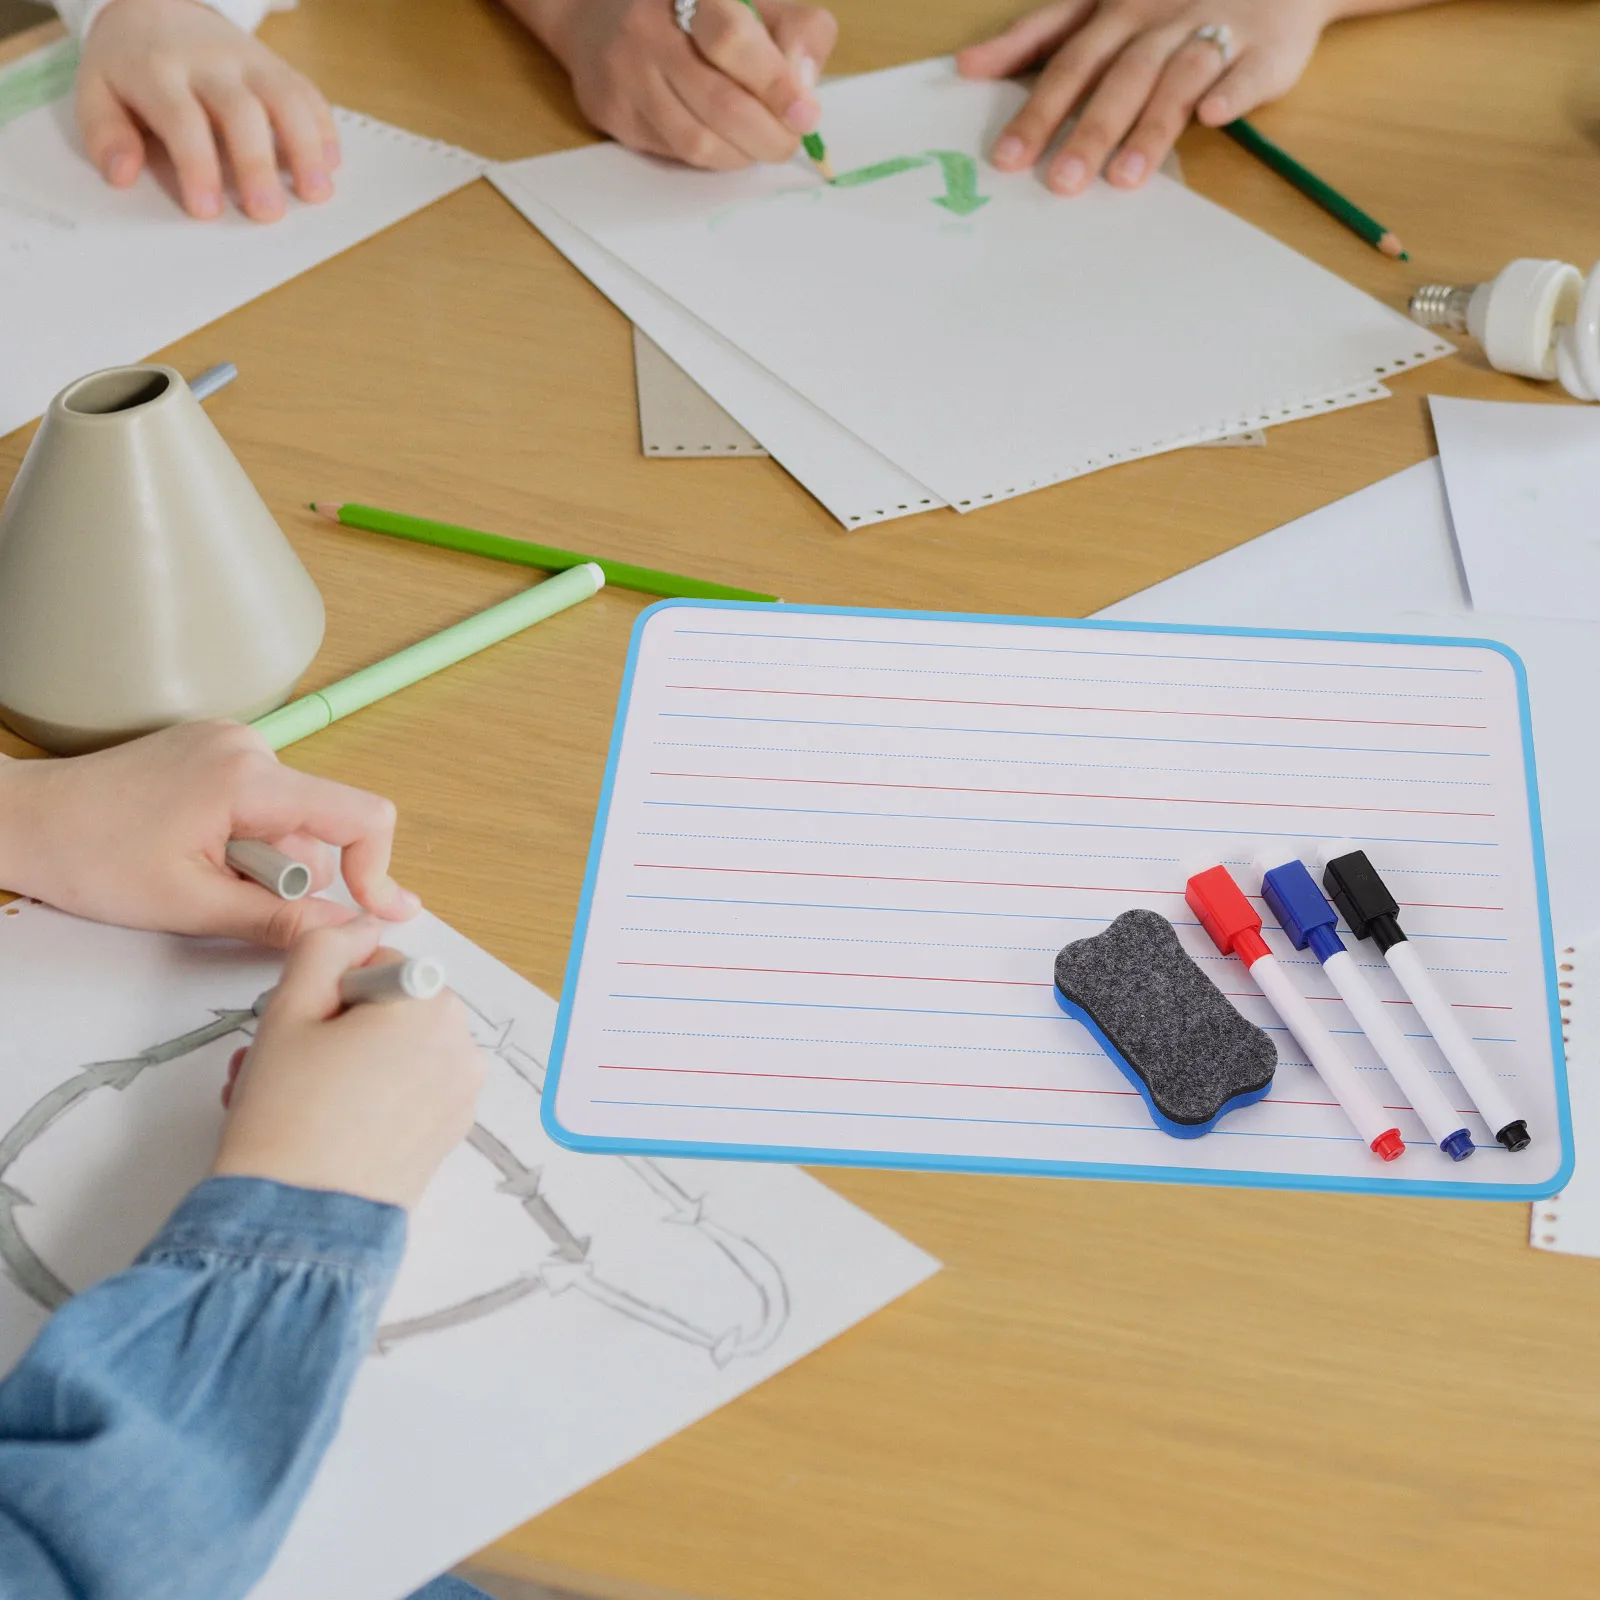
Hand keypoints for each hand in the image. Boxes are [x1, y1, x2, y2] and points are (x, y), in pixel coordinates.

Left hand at [0, 720, 418, 946]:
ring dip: (264, 859)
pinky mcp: (218, 751)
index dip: (376, 870)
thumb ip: (275, 921)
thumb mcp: (187, 905)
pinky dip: (246, 836)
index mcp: (247, 778)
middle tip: (226, 894)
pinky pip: (264, 803)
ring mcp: (232, 743)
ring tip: (199, 869)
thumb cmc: (86, 854)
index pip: (360, 816)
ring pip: (292, 819)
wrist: (25, 819)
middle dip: (288, 875)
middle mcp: (249, 747)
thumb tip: (340, 932)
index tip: (374, 910)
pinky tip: (198, 847)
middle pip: (321, 827)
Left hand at [76, 0, 338, 221]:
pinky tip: (330, 165)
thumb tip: (122, 174)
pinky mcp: (277, 66)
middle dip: (257, 164)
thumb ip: (104, 133)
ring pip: (285, 98)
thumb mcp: (97, 89)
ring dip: (306, 148)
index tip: (207, 210)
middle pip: (241, 110)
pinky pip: (307, 92)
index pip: (182, 118)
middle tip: (268, 213)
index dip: (197, 165)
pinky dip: (324, 129)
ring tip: (317, 194)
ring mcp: (249, 61)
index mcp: (158, 70)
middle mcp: (209, 62)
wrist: (158, 4)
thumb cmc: (131, 64)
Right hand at [215, 920, 485, 1208]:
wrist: (295, 1222)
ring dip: (342, 1064)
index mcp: (433, 1006)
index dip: (330, 991)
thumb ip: (325, 948)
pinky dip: (368, 1097)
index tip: (304, 1027)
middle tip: (286, 1062)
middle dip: (334, 1028)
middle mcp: (461, 1047)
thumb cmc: (288, 1116)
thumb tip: (360, 924)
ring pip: (394, 1053)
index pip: (380, 965)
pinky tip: (322, 1122)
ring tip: (291, 1097)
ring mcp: (460, 1095)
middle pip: (390, 1009)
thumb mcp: (290, 1007)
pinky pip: (407, 1093)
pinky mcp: (448, 1135)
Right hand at [520, 0, 835, 168]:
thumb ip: (794, 32)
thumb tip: (803, 93)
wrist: (600, 17)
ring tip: (759, 142)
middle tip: (789, 140)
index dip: (775, 84)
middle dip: (769, 136)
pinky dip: (714, 156)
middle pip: (721, 104)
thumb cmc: (698, 13)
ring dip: (742, 154)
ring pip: (699, 141)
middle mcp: (650, 28)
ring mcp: (627, 74)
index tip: (805, 114)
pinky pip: (676, 153)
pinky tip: (724, 141)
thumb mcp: (754, 2)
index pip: (734, 40)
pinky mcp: (615, 112)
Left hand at [958, 0, 1332, 194]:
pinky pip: (1248, 70)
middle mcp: (1161, 19)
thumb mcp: (1097, 1)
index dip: (1037, 107)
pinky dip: (1232, 92)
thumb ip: (1035, 34)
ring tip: (1124, 177)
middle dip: (1089, 129)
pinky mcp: (1266, 47)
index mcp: (1117, 11)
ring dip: (1153, 126)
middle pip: (1120, 76)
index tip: (1006, 158)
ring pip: (1179, 77)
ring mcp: (1215, 29)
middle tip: (1061, 183)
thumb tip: (969, 66)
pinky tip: (1213, 117)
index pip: (1069, 62)